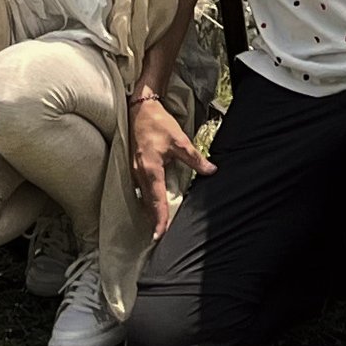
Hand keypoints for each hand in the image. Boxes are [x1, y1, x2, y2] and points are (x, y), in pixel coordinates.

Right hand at [128, 92, 212, 240]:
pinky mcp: (134, 167)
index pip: (156, 200)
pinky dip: (147, 199)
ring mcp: (134, 170)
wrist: (141, 108)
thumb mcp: (179, 140)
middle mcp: (139, 173)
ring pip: (143, 197)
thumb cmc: (158, 123)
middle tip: (160, 237)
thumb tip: (211, 171)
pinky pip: (141, 189)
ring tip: (158, 225)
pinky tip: (153, 204)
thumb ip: (195, 159)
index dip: (159, 219)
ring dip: (151, 210)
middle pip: (148, 202)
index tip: (160, 235)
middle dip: (154, 220)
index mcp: (150, 169)